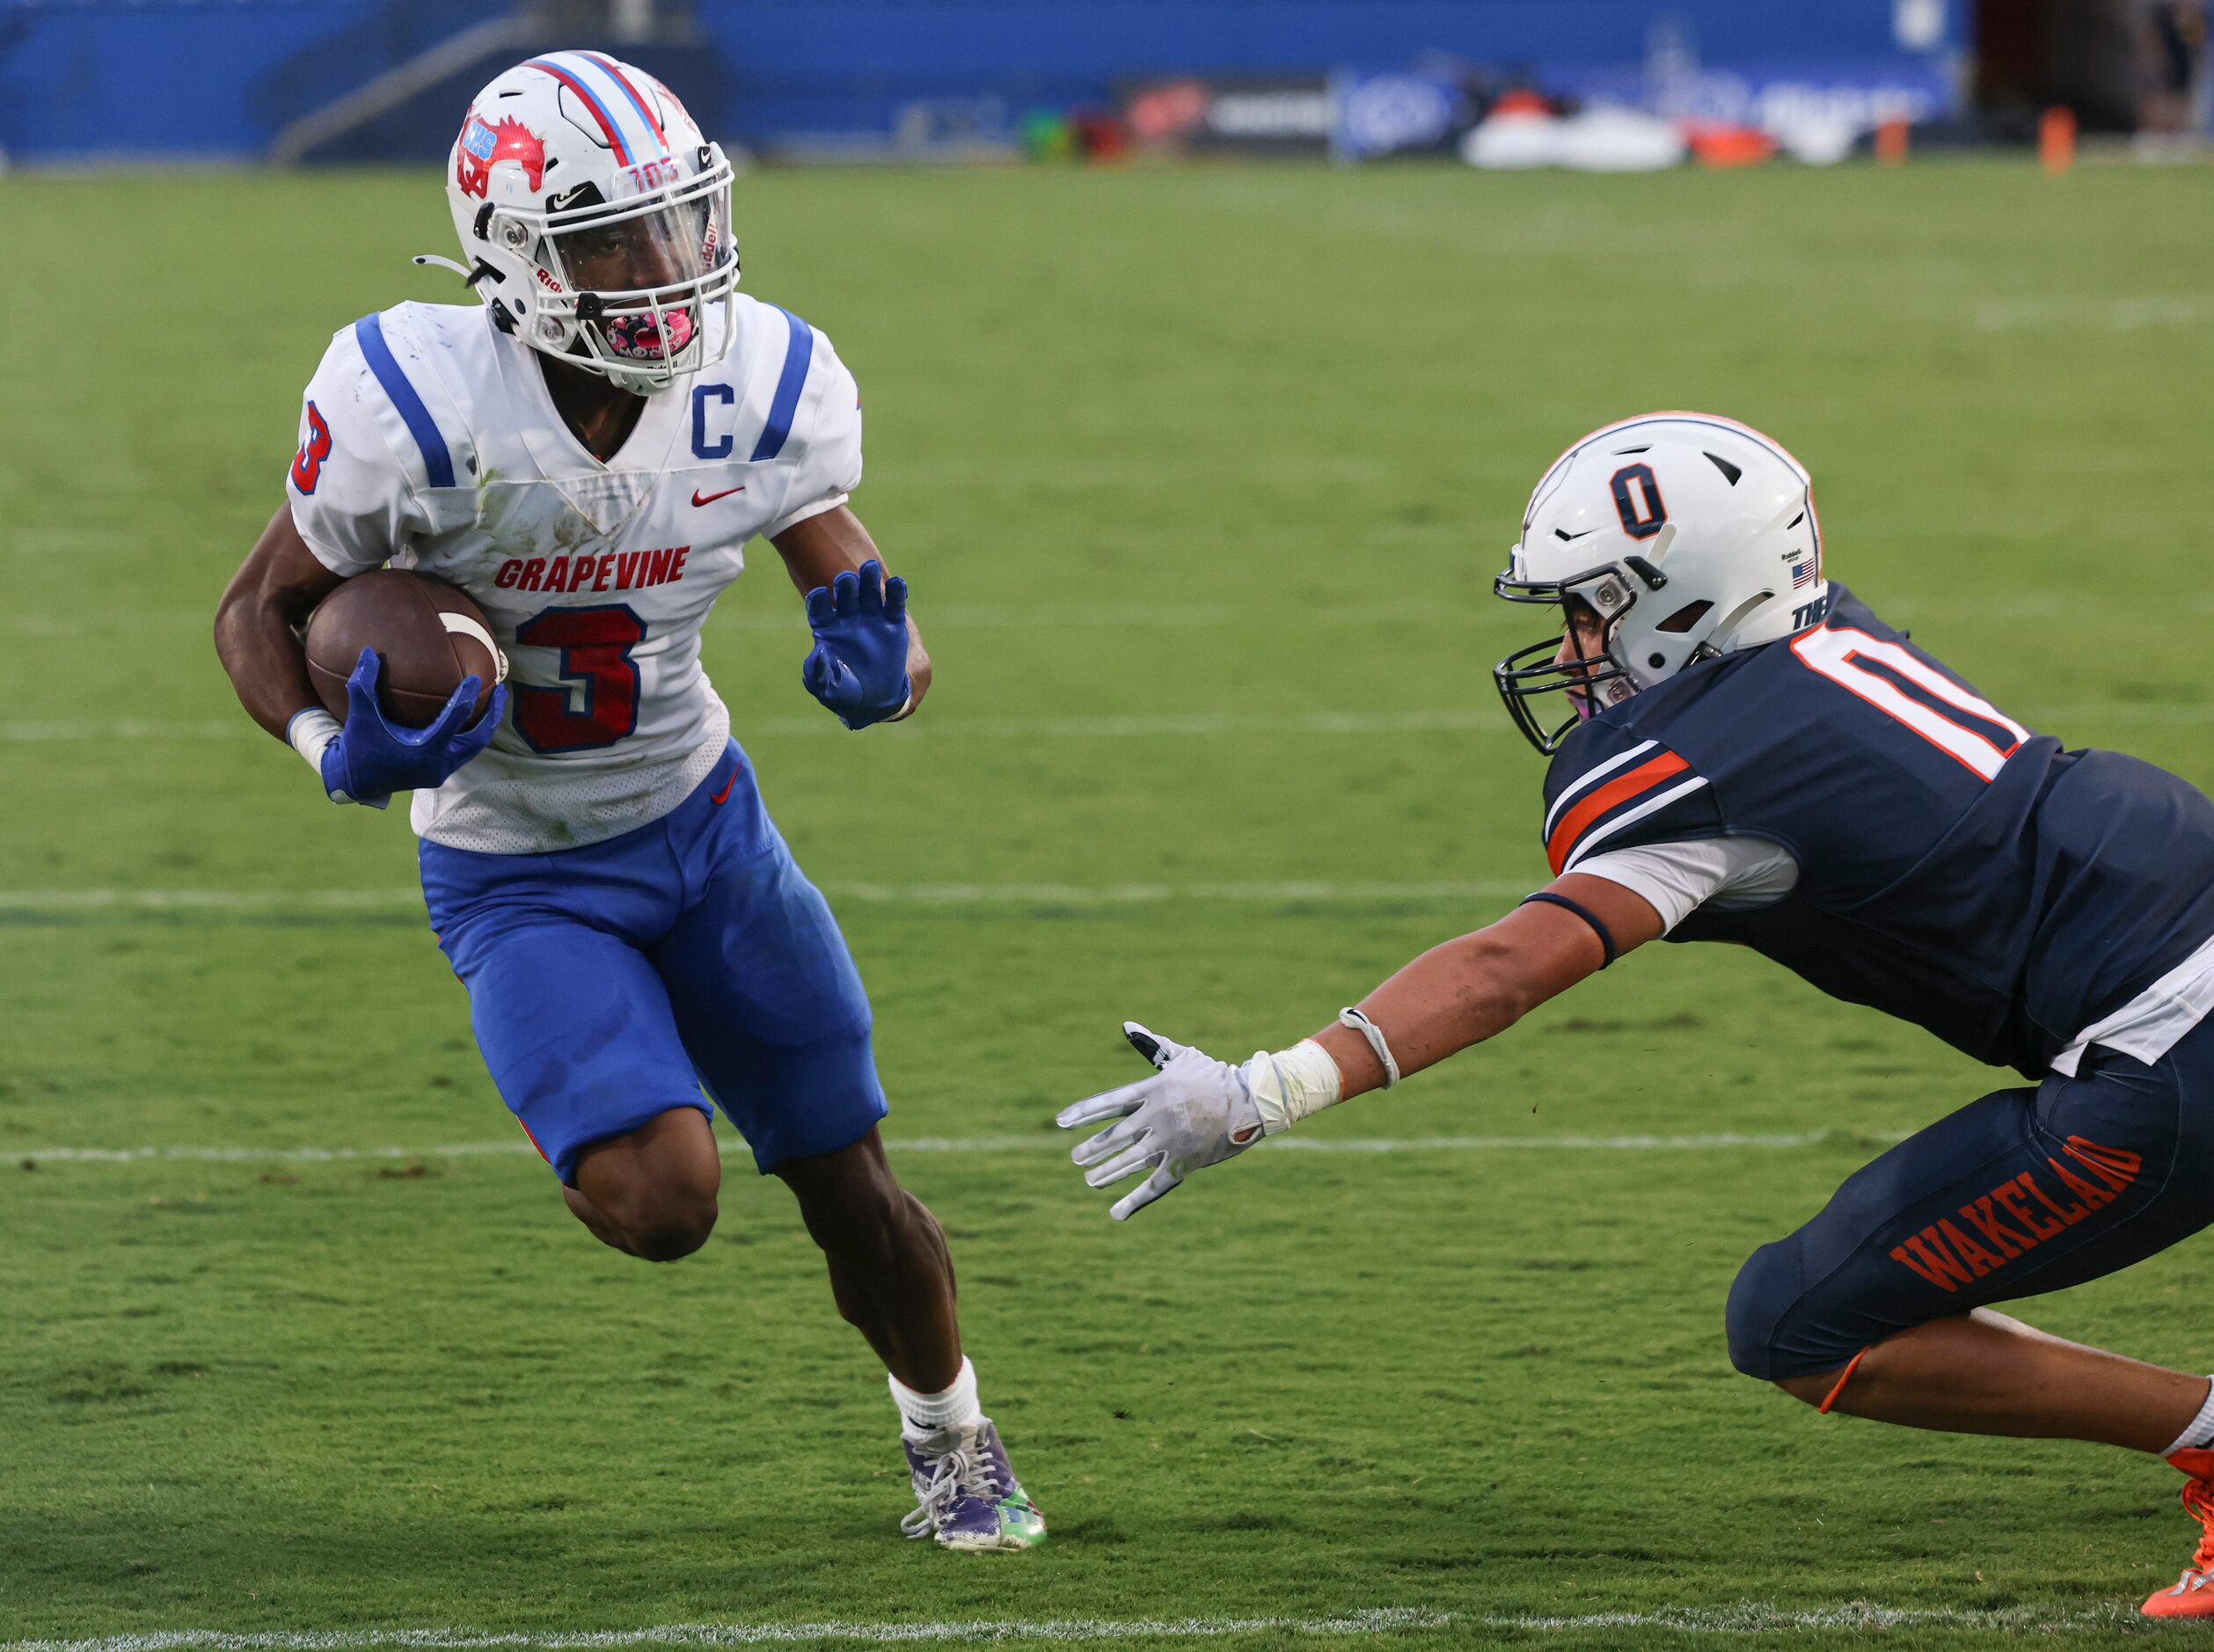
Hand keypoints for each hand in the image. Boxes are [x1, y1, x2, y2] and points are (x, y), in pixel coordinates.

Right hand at [322, 648, 503, 805]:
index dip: (467, 696)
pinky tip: (474, 717)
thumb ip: (363, 684)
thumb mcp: (360, 716)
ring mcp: (442, 771)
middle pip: (478, 738)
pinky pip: (464, 753)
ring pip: (474, 747)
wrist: (355, 781)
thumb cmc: (359, 747)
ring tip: (495, 702)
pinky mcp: (440, 774)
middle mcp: (439, 763)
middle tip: (501, 689)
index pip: (455, 719)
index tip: (477, 678)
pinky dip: (473, 735)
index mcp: (425, 749)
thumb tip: (368, 652)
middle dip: (493, 714)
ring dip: (486, 725)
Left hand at [801, 559, 911, 729]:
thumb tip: (819, 653)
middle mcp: (848, 618)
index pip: (819, 609)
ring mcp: (871, 618)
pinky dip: (896, 592)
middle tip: (846, 578)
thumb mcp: (825, 687)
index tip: (818, 594)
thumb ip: (817, 673)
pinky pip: (894, 605)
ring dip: (869, 580)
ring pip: (869, 593)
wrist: (872, 701)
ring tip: (870, 568)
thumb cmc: (843, 693)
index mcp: (826, 628)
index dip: (818, 601)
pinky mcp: (892, 624)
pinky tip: (898, 582)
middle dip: (845, 585)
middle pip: (845, 595)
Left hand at [1055, 1022, 1265, 1220]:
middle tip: (1075, 1157)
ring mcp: (1170, 1142)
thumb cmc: (1213, 1076)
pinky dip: (1134, 1200)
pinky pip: (1154, 1186)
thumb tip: (1127, 1026)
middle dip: (1093, 1148)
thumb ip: (1151, 1044)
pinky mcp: (1184, 1163)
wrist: (1250, 1102)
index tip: (1061, 1121)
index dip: (1083, 1113)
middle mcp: (1157, 1118)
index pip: (1109, 1103)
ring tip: (1090, 1179)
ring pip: (1130, 1162)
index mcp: (1153, 1090)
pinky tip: (1116, 1212)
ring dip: (1107, 1172)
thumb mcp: (1181, 1056)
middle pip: (1116, 1136)